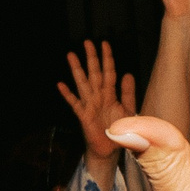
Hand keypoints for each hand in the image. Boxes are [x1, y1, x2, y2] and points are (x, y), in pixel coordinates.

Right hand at [56, 40, 139, 162]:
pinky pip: (75, 103)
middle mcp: (98, 96)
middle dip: (91, 58)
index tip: (104, 44)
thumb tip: (128, 73)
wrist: (110, 149)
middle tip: (87, 42)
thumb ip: (128, 93)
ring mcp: (89, 105)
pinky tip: (61, 85)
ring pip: (83, 83)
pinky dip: (68, 94)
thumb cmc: (118, 129)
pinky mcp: (83, 116)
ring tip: (71, 55)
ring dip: (77, 70)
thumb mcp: (128, 109)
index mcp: (110, 94)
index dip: (107, 58)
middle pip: (94, 73)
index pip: (109, 72)